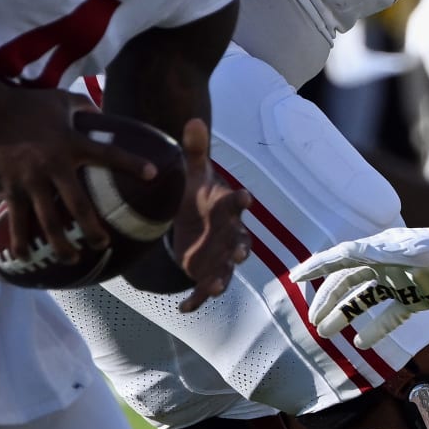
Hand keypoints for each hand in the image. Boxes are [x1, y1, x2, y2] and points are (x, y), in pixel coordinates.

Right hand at [0, 85, 161, 262]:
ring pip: (48, 222)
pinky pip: (16, 221)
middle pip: (78, 206)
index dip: (131, 164)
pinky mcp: (9, 190)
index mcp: (71, 144)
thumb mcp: (60, 99)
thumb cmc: (26, 104)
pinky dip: (20, 242)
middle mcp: (53, 167)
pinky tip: (25, 257)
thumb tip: (100, 112)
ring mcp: (30, 182)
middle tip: (103, 244)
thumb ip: (83, 106)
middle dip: (92, 229)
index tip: (152, 174)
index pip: (108, 155)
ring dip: (61, 245)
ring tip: (72, 259)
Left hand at [164, 119, 253, 312]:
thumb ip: (194, 150)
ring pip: (226, 269)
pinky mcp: (207, 273)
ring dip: (223, 278)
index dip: (241, 201)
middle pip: (240, 242)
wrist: (193, 219)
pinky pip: (204, 288)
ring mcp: (221, 256)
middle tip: (240, 255)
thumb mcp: (193, 172)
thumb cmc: (198, 193)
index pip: (237, 203)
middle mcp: (230, 234)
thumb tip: (193, 119)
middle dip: (241, 249)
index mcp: (227, 208)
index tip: (245, 198)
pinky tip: (184, 309)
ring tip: (217, 286)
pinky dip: (197, 300)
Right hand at [289, 223, 428, 349]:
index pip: (341, 257)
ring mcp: (399, 282)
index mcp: (379, 248)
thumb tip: (345, 251)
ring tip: (326, 333)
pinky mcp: (415, 300)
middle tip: (312, 321)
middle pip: (347, 282)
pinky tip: (361, 344)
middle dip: (328, 300)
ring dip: (344, 316)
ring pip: (363, 301)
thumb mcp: (410, 249)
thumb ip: (377, 251)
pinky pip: (388, 317)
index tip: (295, 278)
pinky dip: (375, 329)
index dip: (317, 267)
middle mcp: (385, 264)